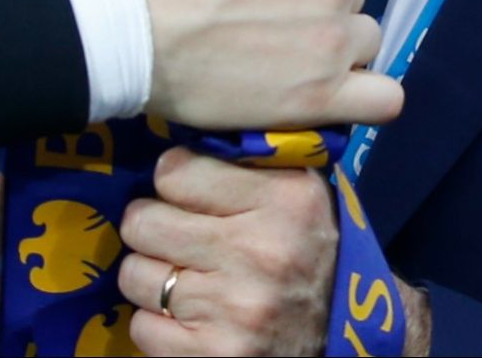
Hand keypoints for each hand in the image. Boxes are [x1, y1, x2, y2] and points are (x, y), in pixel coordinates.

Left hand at [117, 149, 334, 356]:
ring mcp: (234, 308)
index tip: (188, 195)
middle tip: (178, 240)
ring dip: (153, 279)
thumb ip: (247, 164)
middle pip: (141, 223)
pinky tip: (191, 320)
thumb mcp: (301, 195)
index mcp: (283, 200)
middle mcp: (258, 252)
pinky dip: (158, 326)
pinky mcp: (215, 354)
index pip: (172, 172)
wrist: (348, 337)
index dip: (174, 183)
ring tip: (187, 280)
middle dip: (153, 230)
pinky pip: (142, 327)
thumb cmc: (311, 254)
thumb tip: (174, 145)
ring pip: (134, 276)